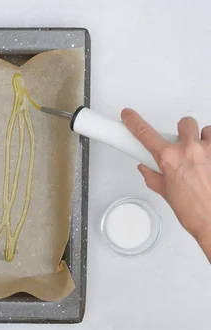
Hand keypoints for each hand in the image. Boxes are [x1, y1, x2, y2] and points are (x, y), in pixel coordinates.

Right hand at [122, 108, 210, 258]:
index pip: (145, 133)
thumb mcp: (166, 193)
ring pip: (205, 130)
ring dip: (202, 139)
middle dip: (181, 132)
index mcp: (169, 158)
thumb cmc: (195, 211)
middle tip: (181, 146)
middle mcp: (189, 149)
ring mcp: (209, 150)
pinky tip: (210, 159)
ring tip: (201, 155)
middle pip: (184, 123)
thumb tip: (147, 170)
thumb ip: (154, 177)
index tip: (128, 115)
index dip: (134, 121)